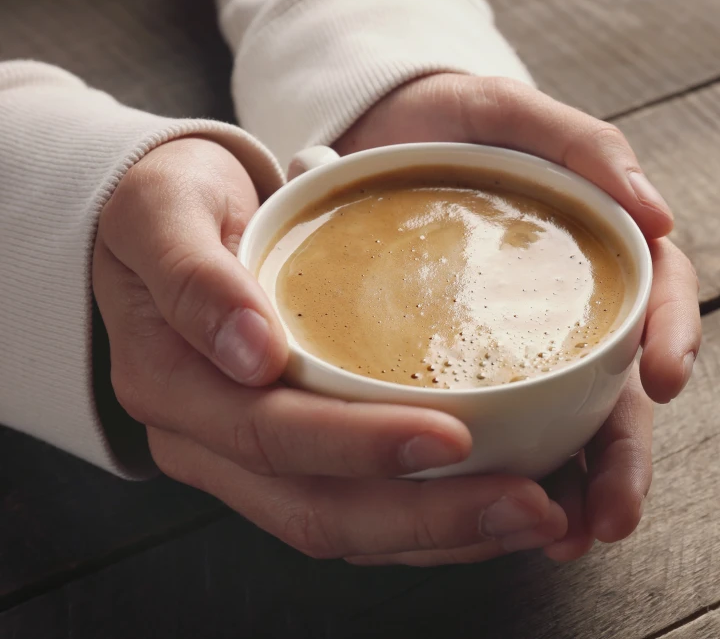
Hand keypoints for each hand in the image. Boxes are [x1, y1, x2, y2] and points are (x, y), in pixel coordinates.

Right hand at [93, 138, 567, 560]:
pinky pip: (361, 512)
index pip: (273, 436)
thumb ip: (194, 276)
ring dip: (443, 534)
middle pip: (319, 509)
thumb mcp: (162, 212)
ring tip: (536, 515)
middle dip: (428, 517)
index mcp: (176, 387)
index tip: (455, 437)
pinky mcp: (290, 462)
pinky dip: (430, 523)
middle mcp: (210, 443)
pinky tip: (495, 506)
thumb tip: (252, 350)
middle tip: (528, 504)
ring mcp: (250, 463)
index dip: (362, 447)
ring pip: (347, 528)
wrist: (160, 227)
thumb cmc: (168, 209)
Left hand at [335, 75, 701, 563]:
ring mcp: (525, 343)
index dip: (672, 337)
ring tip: (568, 538)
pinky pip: (505, 428)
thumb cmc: (454, 122)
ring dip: (578, 489)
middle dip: (625, 457)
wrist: (373, 140)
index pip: (658, 296)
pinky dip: (513, 477)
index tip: (662, 380)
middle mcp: (571, 306)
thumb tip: (659, 211)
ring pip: (570, 427)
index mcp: (599, 248)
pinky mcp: (473, 367)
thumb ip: (582, 143)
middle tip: (614, 512)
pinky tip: (506, 518)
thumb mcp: (511, 111)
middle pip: (618, 389)